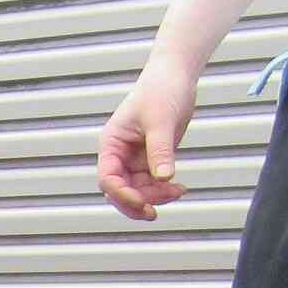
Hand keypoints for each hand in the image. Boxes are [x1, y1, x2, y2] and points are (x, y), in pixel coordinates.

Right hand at [97, 59, 198, 220]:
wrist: (176, 75)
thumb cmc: (162, 90)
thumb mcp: (161, 121)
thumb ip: (160, 150)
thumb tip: (164, 178)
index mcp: (111, 144)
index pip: (108, 179)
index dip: (122, 195)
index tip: (143, 204)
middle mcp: (119, 154)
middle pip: (119, 190)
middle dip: (136, 202)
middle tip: (155, 212)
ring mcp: (134, 157)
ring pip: (137, 190)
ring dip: (154, 197)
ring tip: (178, 192)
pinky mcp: (150, 158)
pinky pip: (152, 182)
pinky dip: (164, 189)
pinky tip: (179, 188)